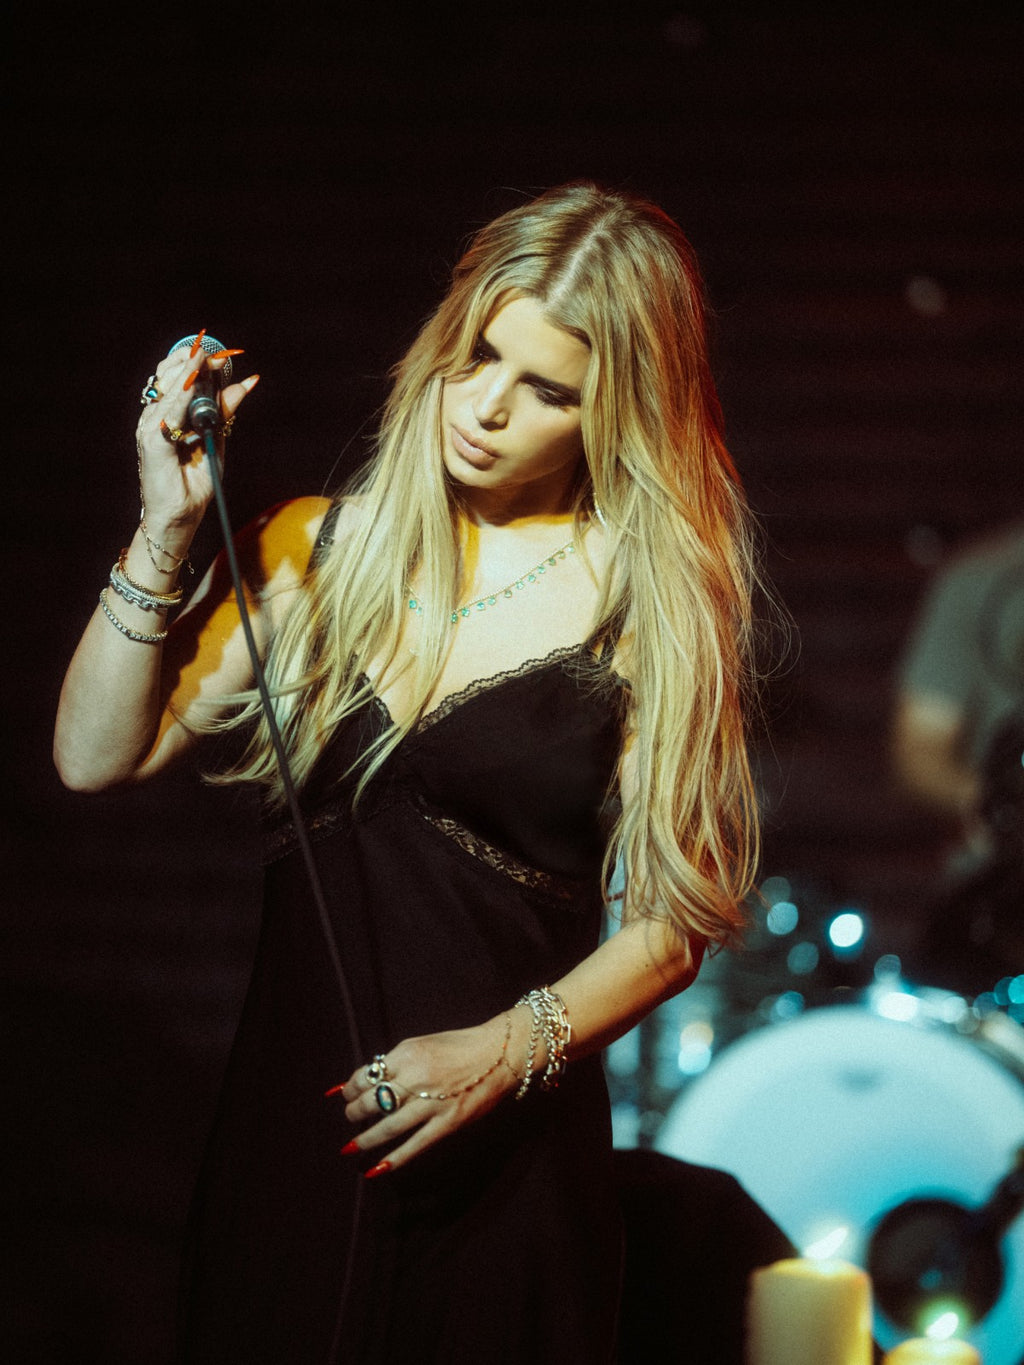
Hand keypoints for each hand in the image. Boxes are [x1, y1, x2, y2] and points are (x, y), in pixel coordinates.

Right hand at [135, 332, 259, 548]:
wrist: (183, 513)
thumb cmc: (195, 480)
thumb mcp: (217, 438)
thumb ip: (225, 411)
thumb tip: (246, 382)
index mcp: (169, 413)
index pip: (178, 377)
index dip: (197, 363)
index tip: (221, 355)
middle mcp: (156, 416)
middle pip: (169, 376)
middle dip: (193, 362)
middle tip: (216, 356)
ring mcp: (151, 428)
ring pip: (168, 390)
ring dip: (188, 373)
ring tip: (204, 360)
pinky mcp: (152, 442)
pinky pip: (168, 414)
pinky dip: (183, 397)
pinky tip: (195, 384)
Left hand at [332, 1012, 524, 1176]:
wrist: (500, 1053)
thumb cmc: (460, 1046)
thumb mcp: (422, 1043)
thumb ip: (395, 1061)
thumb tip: (366, 1077)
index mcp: (406, 1053)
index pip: (366, 1076)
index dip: (351, 1088)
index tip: (347, 1094)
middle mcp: (415, 1078)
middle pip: (372, 1102)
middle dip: (354, 1113)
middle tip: (350, 1117)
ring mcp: (432, 1103)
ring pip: (387, 1127)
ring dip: (366, 1138)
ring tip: (354, 1145)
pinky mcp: (447, 1123)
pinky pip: (415, 1146)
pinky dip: (394, 1160)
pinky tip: (376, 1169)